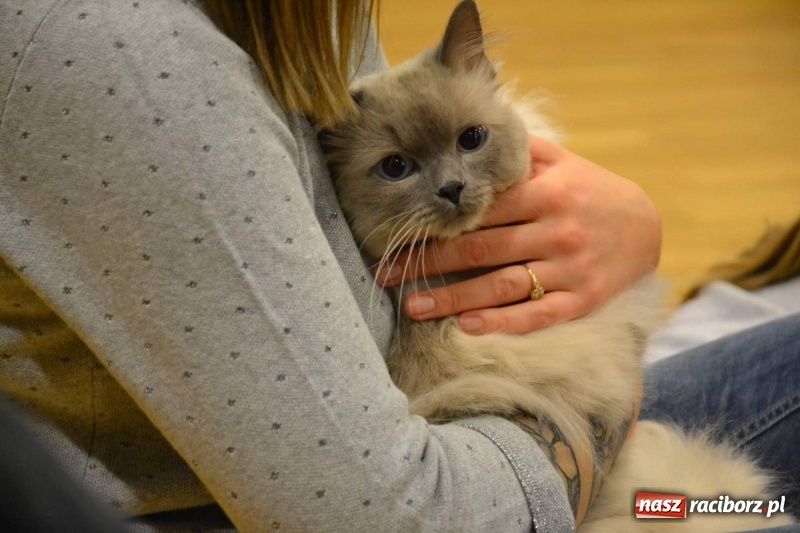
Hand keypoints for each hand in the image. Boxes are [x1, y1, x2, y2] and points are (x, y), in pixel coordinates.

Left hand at [376, 135, 661, 334]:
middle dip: (430, 262)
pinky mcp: (582, 300)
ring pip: (502, 286)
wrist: (646, 226)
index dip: (437, 222)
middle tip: (387, 274)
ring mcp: (570, 269)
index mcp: (547, 193)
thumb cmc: (590, 191)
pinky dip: (502, 322)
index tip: (401, 233)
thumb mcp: (562, 161)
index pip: (481, 210)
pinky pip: (537, 314)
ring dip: (453, 299)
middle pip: (481, 249)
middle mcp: (557, 231)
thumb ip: (518, 151)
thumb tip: (471, 132)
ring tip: (412, 307)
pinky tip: (467, 328)